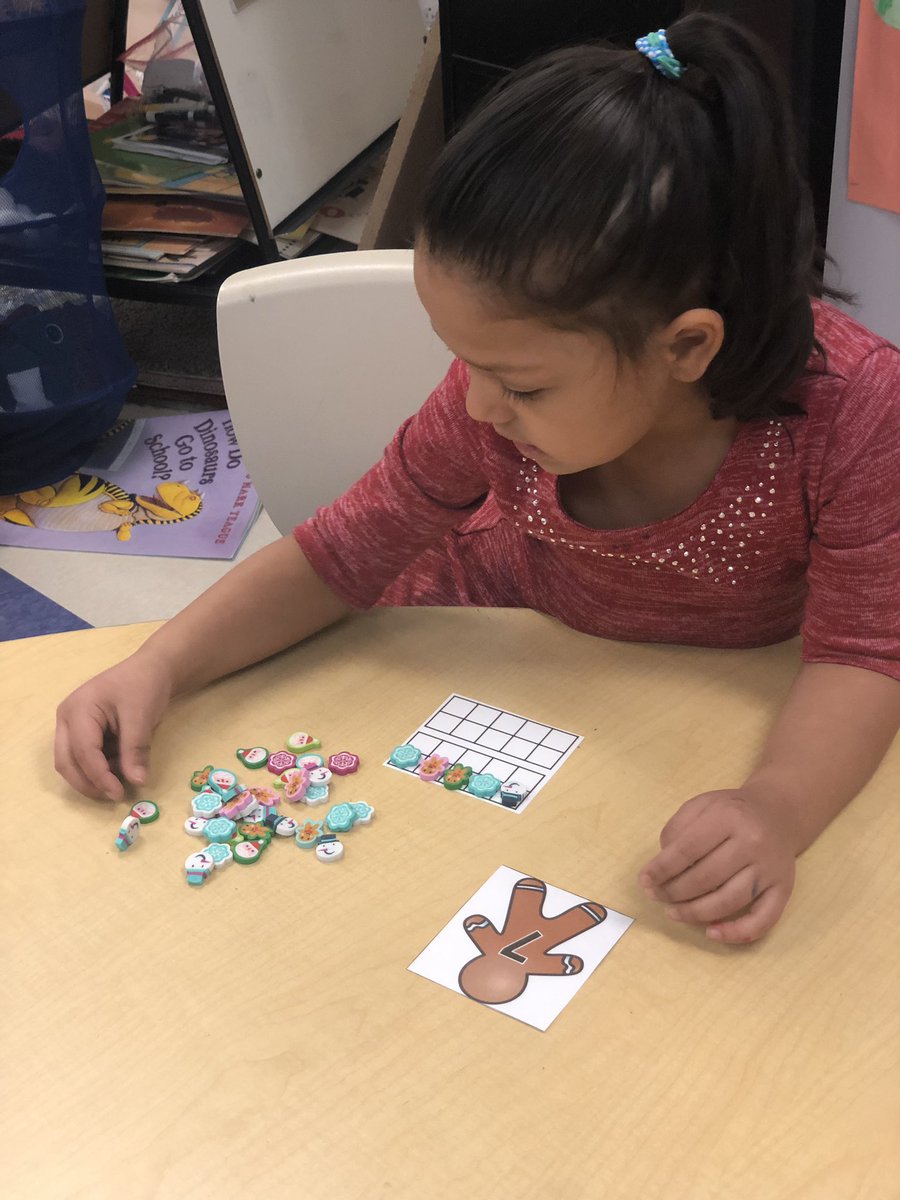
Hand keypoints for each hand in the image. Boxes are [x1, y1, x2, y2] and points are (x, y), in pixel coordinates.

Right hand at [55, 652, 172, 801]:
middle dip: (88, 783)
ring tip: (122, 777)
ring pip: (71, 763)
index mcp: (78, 710)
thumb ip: (136, 750)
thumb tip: (138, 781)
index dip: (100, 777)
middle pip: (66, 762)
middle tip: (114, 795)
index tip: (119, 794)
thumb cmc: (144, 686)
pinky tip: (120, 766)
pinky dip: (99, 768)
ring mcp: (71, 726)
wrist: (151, 669)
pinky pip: (83, 757)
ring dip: (93, 777)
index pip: (83, 752)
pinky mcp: (81, 732)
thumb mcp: (141, 716)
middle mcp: (67, 719)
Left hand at [638, 789, 796, 943]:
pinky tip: (711, 933)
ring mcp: (770, 869)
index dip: (661, 869)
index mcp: (729, 817)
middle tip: (656, 897)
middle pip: (706, 878)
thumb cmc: (732, 811)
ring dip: (695, 913)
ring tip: (673, 912)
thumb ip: (678, 829)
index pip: (687, 849)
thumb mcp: (702, 805)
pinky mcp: (784, 889)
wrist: (778, 813)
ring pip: (729, 901)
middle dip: (674, 892)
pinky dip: (736, 933)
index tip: (644, 880)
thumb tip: (662, 866)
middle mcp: (753, 843)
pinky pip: (763, 920)